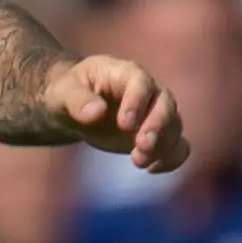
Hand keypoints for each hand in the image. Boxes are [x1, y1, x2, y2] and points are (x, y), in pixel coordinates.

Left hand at [51, 55, 186, 172]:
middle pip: (165, 104)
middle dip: (157, 126)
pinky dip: (172, 158)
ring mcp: (155, 113)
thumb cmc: (68, 93)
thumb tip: (96, 112)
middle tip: (141, 146)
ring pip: (174, 126)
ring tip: (138, 161)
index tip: (125, 124)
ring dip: (163, 146)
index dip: (137, 102)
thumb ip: (77, 99)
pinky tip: (152, 169)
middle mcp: (147, 91)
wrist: (75, 108)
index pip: (140, 82)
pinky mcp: (158, 135)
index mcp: (125, 73)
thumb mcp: (63, 92)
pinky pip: (178, 146)